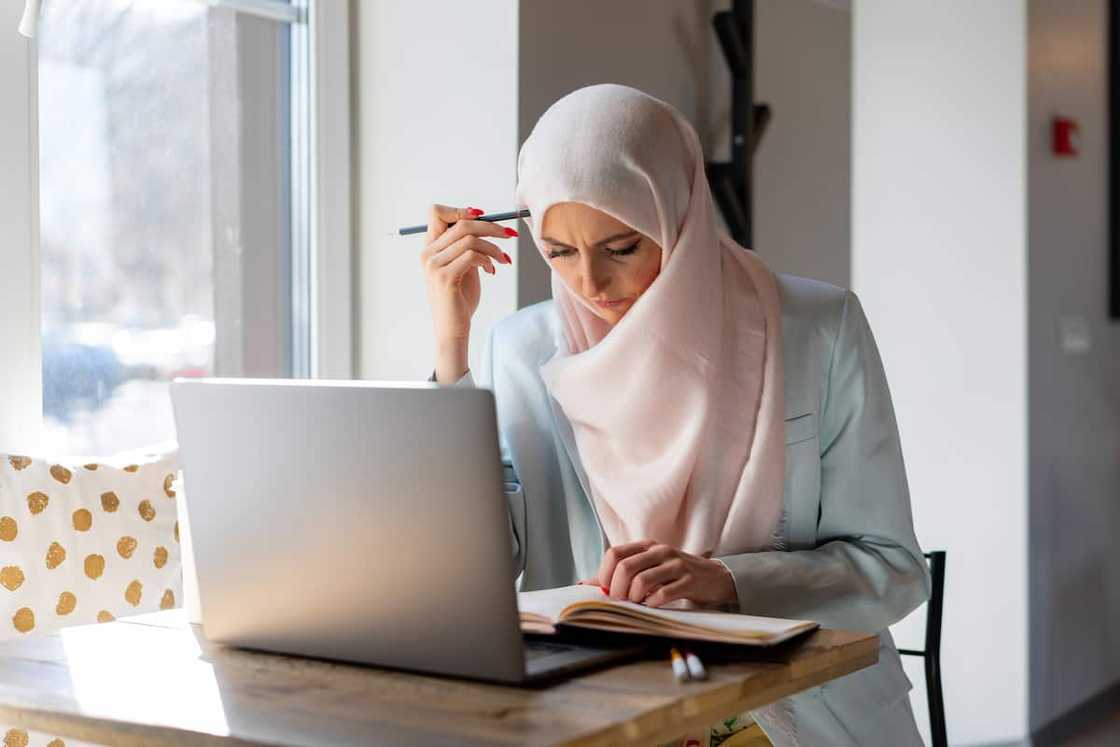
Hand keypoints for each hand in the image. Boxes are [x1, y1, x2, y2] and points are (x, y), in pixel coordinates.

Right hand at [420, 204, 515, 382]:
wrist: (453, 329)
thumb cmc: (460, 299)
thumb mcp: (463, 266)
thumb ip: (466, 246)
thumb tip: (484, 223)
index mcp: (430, 248)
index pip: (437, 212)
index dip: (461, 210)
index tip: (483, 216)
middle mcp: (428, 253)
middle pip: (462, 224)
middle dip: (491, 227)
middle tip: (509, 235)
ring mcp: (434, 265)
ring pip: (471, 240)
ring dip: (494, 248)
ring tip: (503, 260)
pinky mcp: (445, 277)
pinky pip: (473, 256)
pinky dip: (488, 260)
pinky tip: (492, 271)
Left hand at [583, 539, 737, 608]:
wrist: (714, 577)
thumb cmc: (675, 574)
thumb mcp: (648, 568)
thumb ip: (619, 575)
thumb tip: (585, 583)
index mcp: (646, 546)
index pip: (614, 554)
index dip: (605, 574)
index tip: (608, 591)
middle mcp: (659, 551)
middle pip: (625, 567)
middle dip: (617, 590)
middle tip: (622, 601)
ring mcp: (675, 564)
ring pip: (642, 581)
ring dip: (634, 598)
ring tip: (638, 604)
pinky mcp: (689, 581)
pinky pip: (663, 594)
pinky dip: (652, 604)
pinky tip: (653, 606)